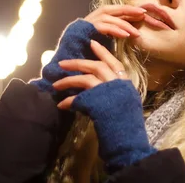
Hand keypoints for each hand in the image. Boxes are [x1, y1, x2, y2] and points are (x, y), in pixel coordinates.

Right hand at [30, 5, 144, 97]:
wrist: (63, 68)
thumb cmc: (85, 60)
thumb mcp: (102, 48)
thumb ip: (112, 39)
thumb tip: (131, 34)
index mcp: (93, 22)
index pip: (112, 12)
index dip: (127, 11)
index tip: (142, 13)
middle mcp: (88, 19)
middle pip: (110, 9)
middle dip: (127, 10)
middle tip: (143, 13)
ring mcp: (84, 23)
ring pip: (107, 16)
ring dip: (123, 23)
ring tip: (136, 32)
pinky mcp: (82, 29)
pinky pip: (102, 26)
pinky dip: (115, 29)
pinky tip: (125, 35)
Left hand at [52, 39, 155, 172]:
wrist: (128, 140)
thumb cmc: (128, 125)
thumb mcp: (126, 104)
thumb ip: (115, 93)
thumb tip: (100, 88)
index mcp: (125, 84)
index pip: (114, 62)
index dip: (103, 52)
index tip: (92, 44)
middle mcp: (117, 85)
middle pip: (97, 67)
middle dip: (79, 63)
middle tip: (63, 63)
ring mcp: (107, 93)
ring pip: (86, 79)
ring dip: (69, 80)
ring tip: (56, 84)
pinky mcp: (96, 104)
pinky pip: (79, 98)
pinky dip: (69, 101)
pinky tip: (62, 104)